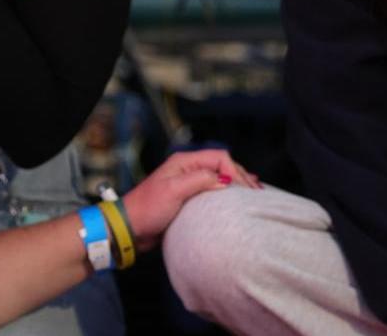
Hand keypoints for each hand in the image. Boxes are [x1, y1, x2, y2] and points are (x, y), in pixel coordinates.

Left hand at [119, 148, 259, 251]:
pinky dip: (227, 194)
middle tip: (256, 192)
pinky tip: (237, 199)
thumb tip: (225, 179)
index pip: (219, 158)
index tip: (245, 189)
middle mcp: (188, 170)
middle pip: (222, 166)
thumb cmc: (147, 209)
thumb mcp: (173, 191)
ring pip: (219, 178)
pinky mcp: (189, 198)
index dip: (235, 170)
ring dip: (235, 184)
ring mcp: (188, 184)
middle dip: (240, 176)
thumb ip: (200, 180)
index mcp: (184, 162)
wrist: (130, 228)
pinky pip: (213, 192)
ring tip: (253, 194)